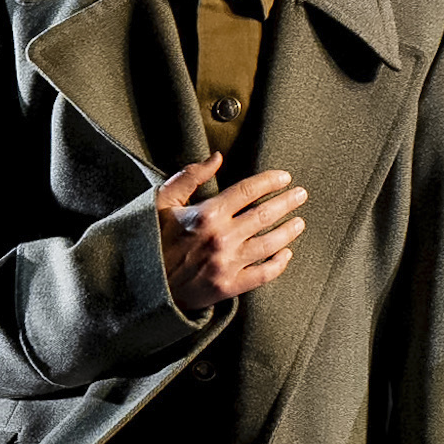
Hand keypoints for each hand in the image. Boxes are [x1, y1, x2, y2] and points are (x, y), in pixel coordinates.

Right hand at [156, 154, 307, 311]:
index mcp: (207, 214)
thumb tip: (217, 157)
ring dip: (289, 231)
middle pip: (265, 214)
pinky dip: (279, 263)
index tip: (285, 177)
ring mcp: (227, 263)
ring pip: (270, 243)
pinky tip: (287, 254)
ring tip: (299, 222)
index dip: (270, 181)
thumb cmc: (152, 240)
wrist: (142, 285)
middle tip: (301, 195)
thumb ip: (190, 176)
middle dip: (287, 202)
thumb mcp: (162, 201)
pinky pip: (263, 274)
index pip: (248, 191)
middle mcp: (221, 237)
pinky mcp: (229, 286)